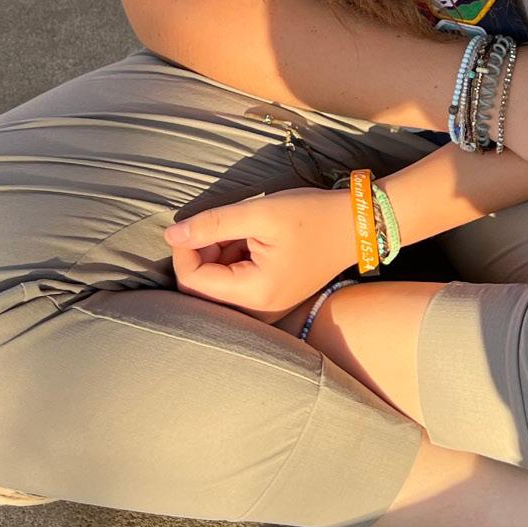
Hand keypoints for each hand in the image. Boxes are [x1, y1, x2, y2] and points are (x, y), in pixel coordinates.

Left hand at [162, 187, 356, 318]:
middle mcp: (259, 312)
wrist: (358, 225)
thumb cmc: (312, 216)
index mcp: (255, 294)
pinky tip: (251, 239)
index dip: (184, 249)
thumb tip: (169, 235)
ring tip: (242, 229)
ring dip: (217, 254)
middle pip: (202, 288)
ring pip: (217, 285)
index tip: (195, 223)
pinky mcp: (270, 298)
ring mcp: (266, 308)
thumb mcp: (259, 214)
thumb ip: (211, 224)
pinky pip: (235, 285)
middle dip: (202, 253)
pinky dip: (232, 259)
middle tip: (223, 225)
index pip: (193, 281)